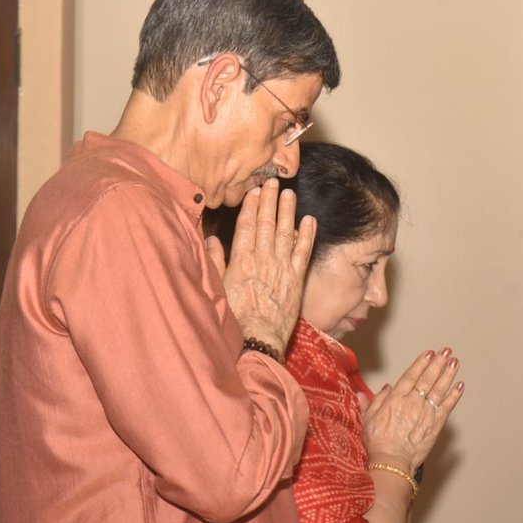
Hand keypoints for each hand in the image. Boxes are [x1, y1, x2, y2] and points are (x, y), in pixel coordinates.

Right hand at [205, 178, 316, 351]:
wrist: (258, 339)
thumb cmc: (236, 318)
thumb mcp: (219, 288)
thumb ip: (216, 262)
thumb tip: (211, 240)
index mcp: (241, 261)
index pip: (247, 226)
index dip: (252, 206)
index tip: (255, 191)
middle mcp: (263, 260)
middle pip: (267, 224)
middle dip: (270, 201)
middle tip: (273, 182)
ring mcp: (282, 269)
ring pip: (286, 233)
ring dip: (288, 212)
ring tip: (290, 194)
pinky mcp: (296, 280)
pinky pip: (304, 253)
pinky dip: (307, 235)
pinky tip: (310, 221)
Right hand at [364, 347, 463, 476]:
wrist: (392, 460)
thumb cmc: (378, 442)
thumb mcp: (368, 418)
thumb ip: (375, 401)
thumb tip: (384, 388)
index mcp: (396, 399)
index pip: (411, 376)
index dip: (421, 363)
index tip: (429, 353)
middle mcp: (413, 402)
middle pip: (428, 378)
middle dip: (438, 363)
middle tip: (446, 351)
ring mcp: (426, 412)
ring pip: (439, 389)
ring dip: (448, 374)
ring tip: (454, 362)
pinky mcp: (436, 424)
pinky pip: (447, 406)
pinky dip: (455, 395)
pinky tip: (460, 385)